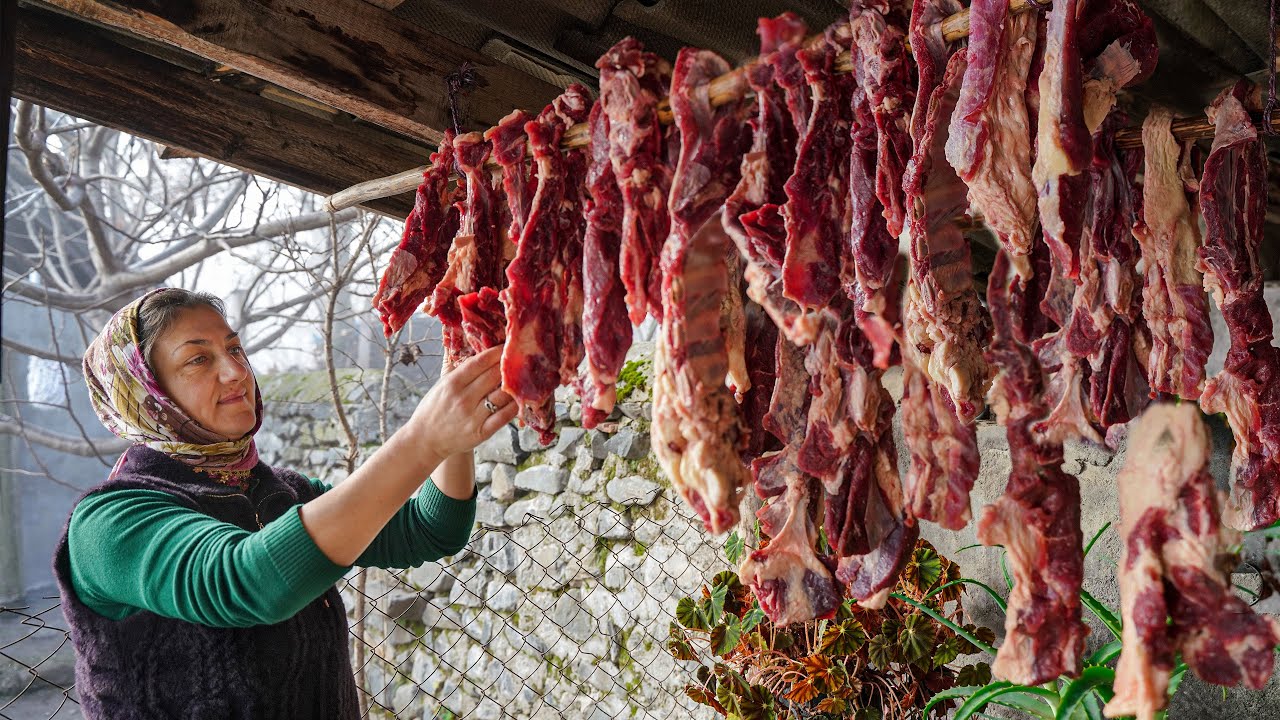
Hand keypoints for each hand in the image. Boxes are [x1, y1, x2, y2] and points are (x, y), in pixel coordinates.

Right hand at [406, 346, 516, 464]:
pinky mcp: (481, 433)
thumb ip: (458, 367)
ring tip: (523, 377)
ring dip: (515, 385)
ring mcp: (473, 417)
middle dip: (509, 365)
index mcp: (452, 383)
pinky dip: (515, 407)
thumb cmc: (435, 407)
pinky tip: (520, 399)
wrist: (425, 439)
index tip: (506, 346)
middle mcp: (463, 398)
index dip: (496, 352)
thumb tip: (472, 344)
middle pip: (494, 376)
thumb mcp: (442, 384)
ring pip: (502, 395)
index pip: (480, 362)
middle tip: (520, 358)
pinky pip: (504, 417)